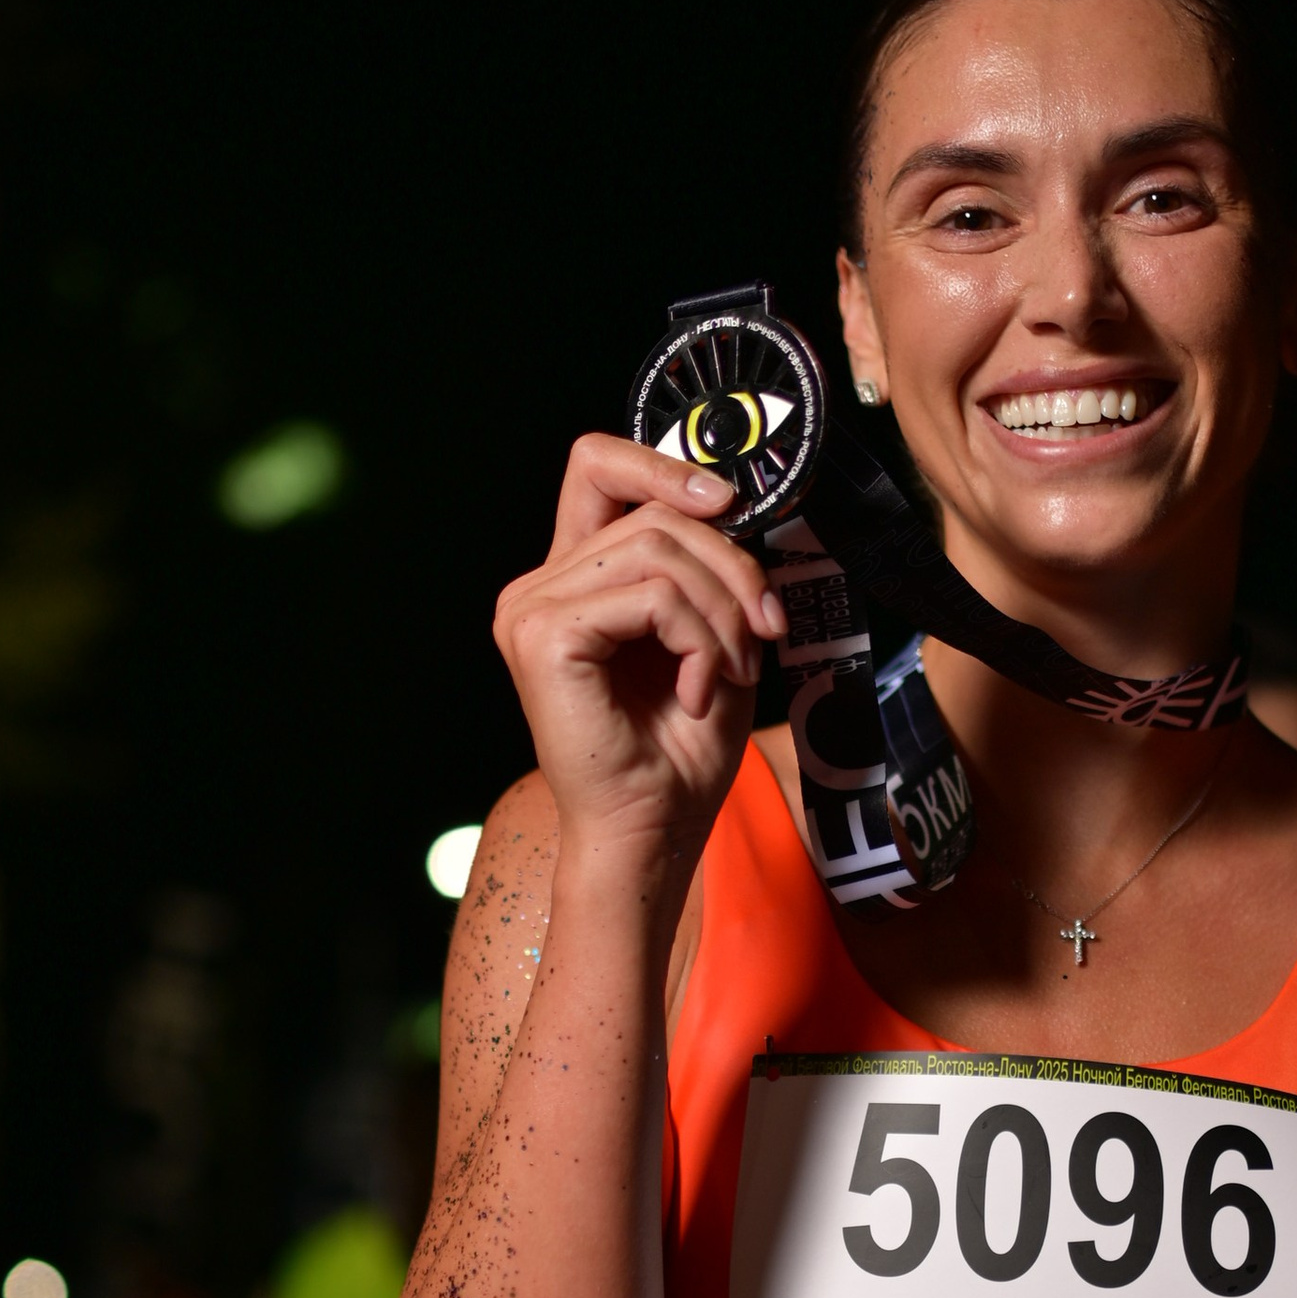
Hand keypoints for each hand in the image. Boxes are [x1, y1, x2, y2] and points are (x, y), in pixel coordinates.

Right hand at [491, 434, 787, 866]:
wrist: (651, 833)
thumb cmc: (678, 753)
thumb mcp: (709, 639)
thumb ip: (707, 572)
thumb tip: (736, 507)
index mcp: (571, 579)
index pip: (598, 466)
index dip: (664, 465)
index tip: (729, 505)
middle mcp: (539, 586)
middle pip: (652, 513)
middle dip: (732, 565)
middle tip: (764, 632)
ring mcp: (532, 609)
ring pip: (659, 550)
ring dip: (722, 612)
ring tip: (731, 671)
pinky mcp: (545, 637)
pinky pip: (652, 597)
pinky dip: (699, 641)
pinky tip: (699, 692)